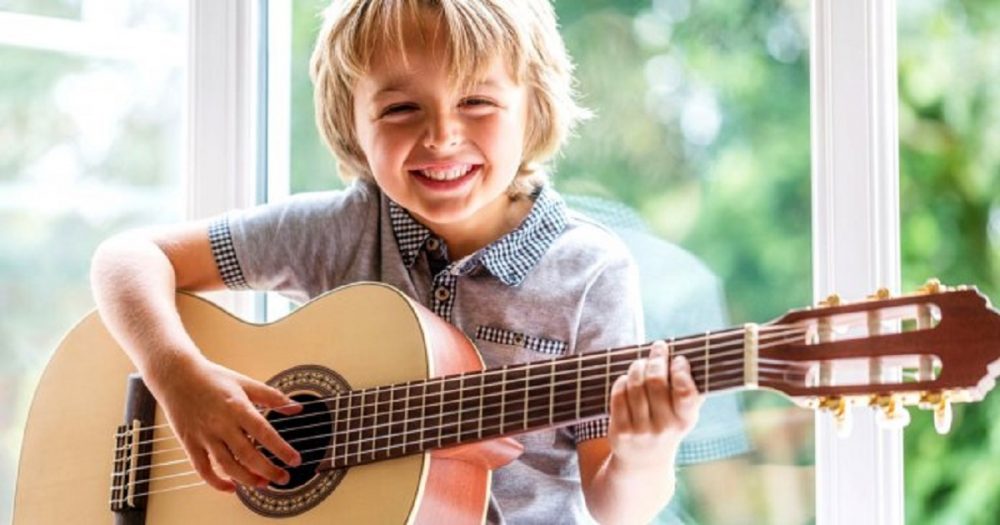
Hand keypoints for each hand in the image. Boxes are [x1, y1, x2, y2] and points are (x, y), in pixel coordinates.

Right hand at [152, 355, 302, 491]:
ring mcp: (204, 436)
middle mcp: (221, 424)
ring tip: (262, 484)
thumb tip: (296, 408)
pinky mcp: (190, 443)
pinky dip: (216, 482)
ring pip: (227, 465)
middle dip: (268, 470)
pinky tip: (231, 487)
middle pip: (247, 454)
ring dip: (247, 479)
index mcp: (238, 408)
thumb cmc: (212, 378)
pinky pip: (203, 469)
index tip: (295, 461)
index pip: (264, 433)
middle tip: (283, 479)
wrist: (176, 376)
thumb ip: (272, 397)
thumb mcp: (245, 382)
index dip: (281, 449)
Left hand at [607, 340, 701, 468]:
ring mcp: (640, 431)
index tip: (679, 359)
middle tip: (658, 347)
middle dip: (657, 359)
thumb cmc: (666, 427)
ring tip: (641, 362)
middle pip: (655, 381)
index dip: (681, 371)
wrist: (643, 463)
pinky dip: (622, 381)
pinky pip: (619, 395)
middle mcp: (664, 428)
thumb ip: (690, 392)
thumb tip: (689, 359)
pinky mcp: (620, 431)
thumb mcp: (683, 416)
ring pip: (635, 385)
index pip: (685, 392)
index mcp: (685, 421)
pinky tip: (627, 378)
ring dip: (638, 366)